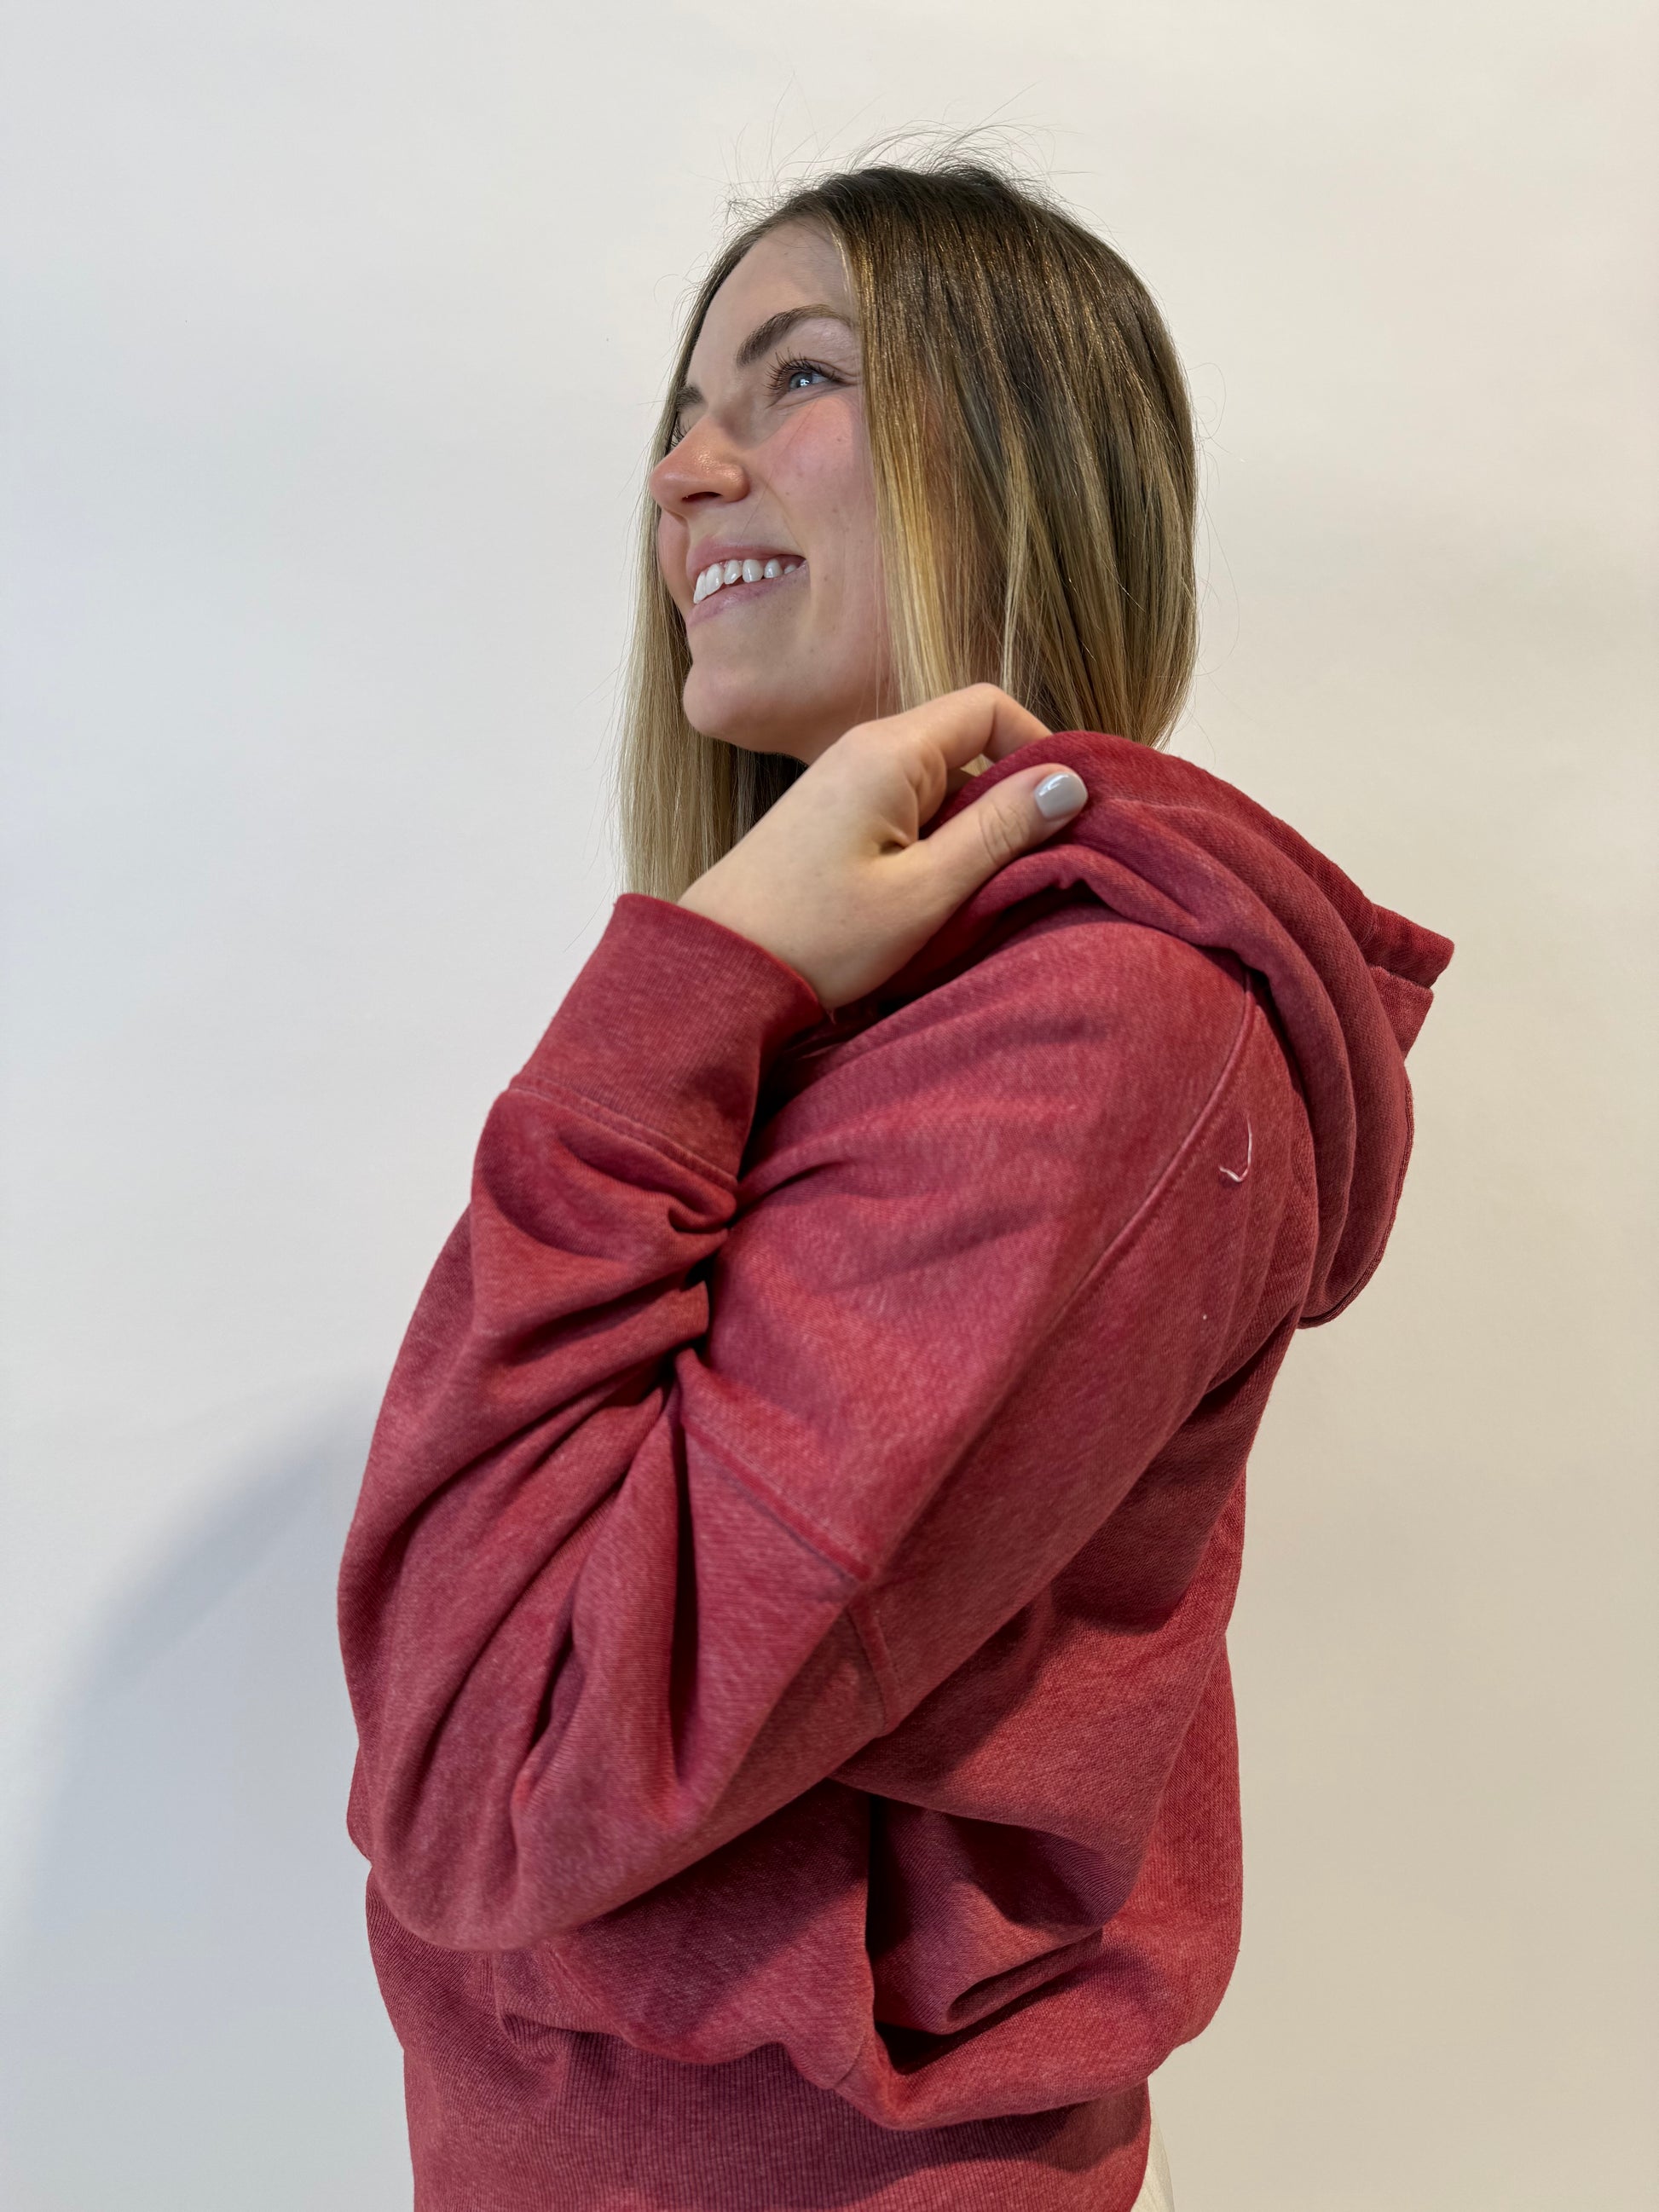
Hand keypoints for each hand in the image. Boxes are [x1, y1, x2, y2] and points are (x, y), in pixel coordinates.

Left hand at [676, 685, 1088, 1010]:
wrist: (717, 968)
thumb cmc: (818, 937)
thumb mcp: (925, 892)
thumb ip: (999, 831)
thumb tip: (1069, 782)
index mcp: (888, 751)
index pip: (989, 706)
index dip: (1038, 748)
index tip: (1064, 810)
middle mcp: (863, 748)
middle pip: (965, 742)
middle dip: (1008, 794)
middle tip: (1032, 860)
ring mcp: (842, 780)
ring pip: (937, 780)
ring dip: (970, 825)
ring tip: (980, 887)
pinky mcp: (831, 815)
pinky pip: (904, 806)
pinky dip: (934, 840)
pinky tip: (933, 894)